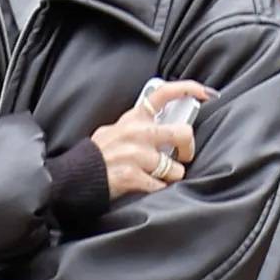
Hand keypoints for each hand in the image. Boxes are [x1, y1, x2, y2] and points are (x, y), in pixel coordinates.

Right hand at [91, 80, 212, 199]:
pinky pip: (160, 186)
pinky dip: (157, 190)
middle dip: (188, 149)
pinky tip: (146, 188)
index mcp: (133, 118)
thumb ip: (137, 126)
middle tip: (182, 157)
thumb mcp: (114, 131)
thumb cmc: (97, 157)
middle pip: (182, 134)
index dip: (189, 89)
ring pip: (174, 168)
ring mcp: (136, 155)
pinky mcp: (133, 176)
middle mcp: (137, 133)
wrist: (73, 178)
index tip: (206, 94)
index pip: (164, 94)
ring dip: (169, 177)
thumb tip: (163, 128)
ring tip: (155, 178)